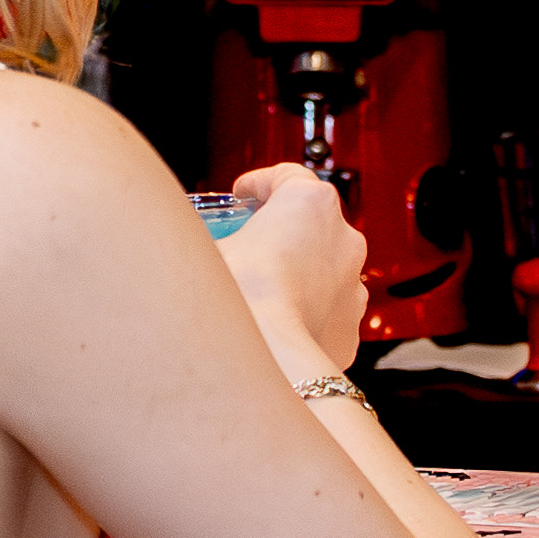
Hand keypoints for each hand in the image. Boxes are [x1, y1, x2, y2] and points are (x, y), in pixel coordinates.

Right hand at [221, 164, 371, 381]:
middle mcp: (343, 238)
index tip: (242, 195)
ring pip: (323, 269)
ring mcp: (354, 284)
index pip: (288, 176)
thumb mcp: (203, 250)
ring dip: (297, 273)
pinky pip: (326, 312)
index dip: (260, 183)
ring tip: (259, 291)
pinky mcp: (350, 326)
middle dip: (281, 232)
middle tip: (247, 244)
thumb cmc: (233, 298)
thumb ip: (201, 235)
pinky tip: (273, 325)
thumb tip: (184, 240)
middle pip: (310, 224)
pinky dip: (305, 313)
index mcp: (311, 204)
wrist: (264, 361)